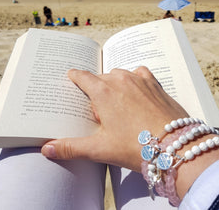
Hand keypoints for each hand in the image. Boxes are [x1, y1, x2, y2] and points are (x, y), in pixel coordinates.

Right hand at [41, 66, 187, 171]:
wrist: (174, 145)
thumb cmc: (136, 146)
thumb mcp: (100, 149)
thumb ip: (71, 148)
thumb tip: (47, 149)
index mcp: (103, 92)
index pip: (83, 77)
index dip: (75, 75)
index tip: (72, 74)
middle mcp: (119, 80)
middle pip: (101, 78)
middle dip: (97, 90)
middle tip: (101, 111)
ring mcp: (138, 79)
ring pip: (118, 75)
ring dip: (114, 85)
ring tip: (118, 104)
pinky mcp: (154, 83)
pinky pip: (139, 73)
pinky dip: (134, 78)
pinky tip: (136, 90)